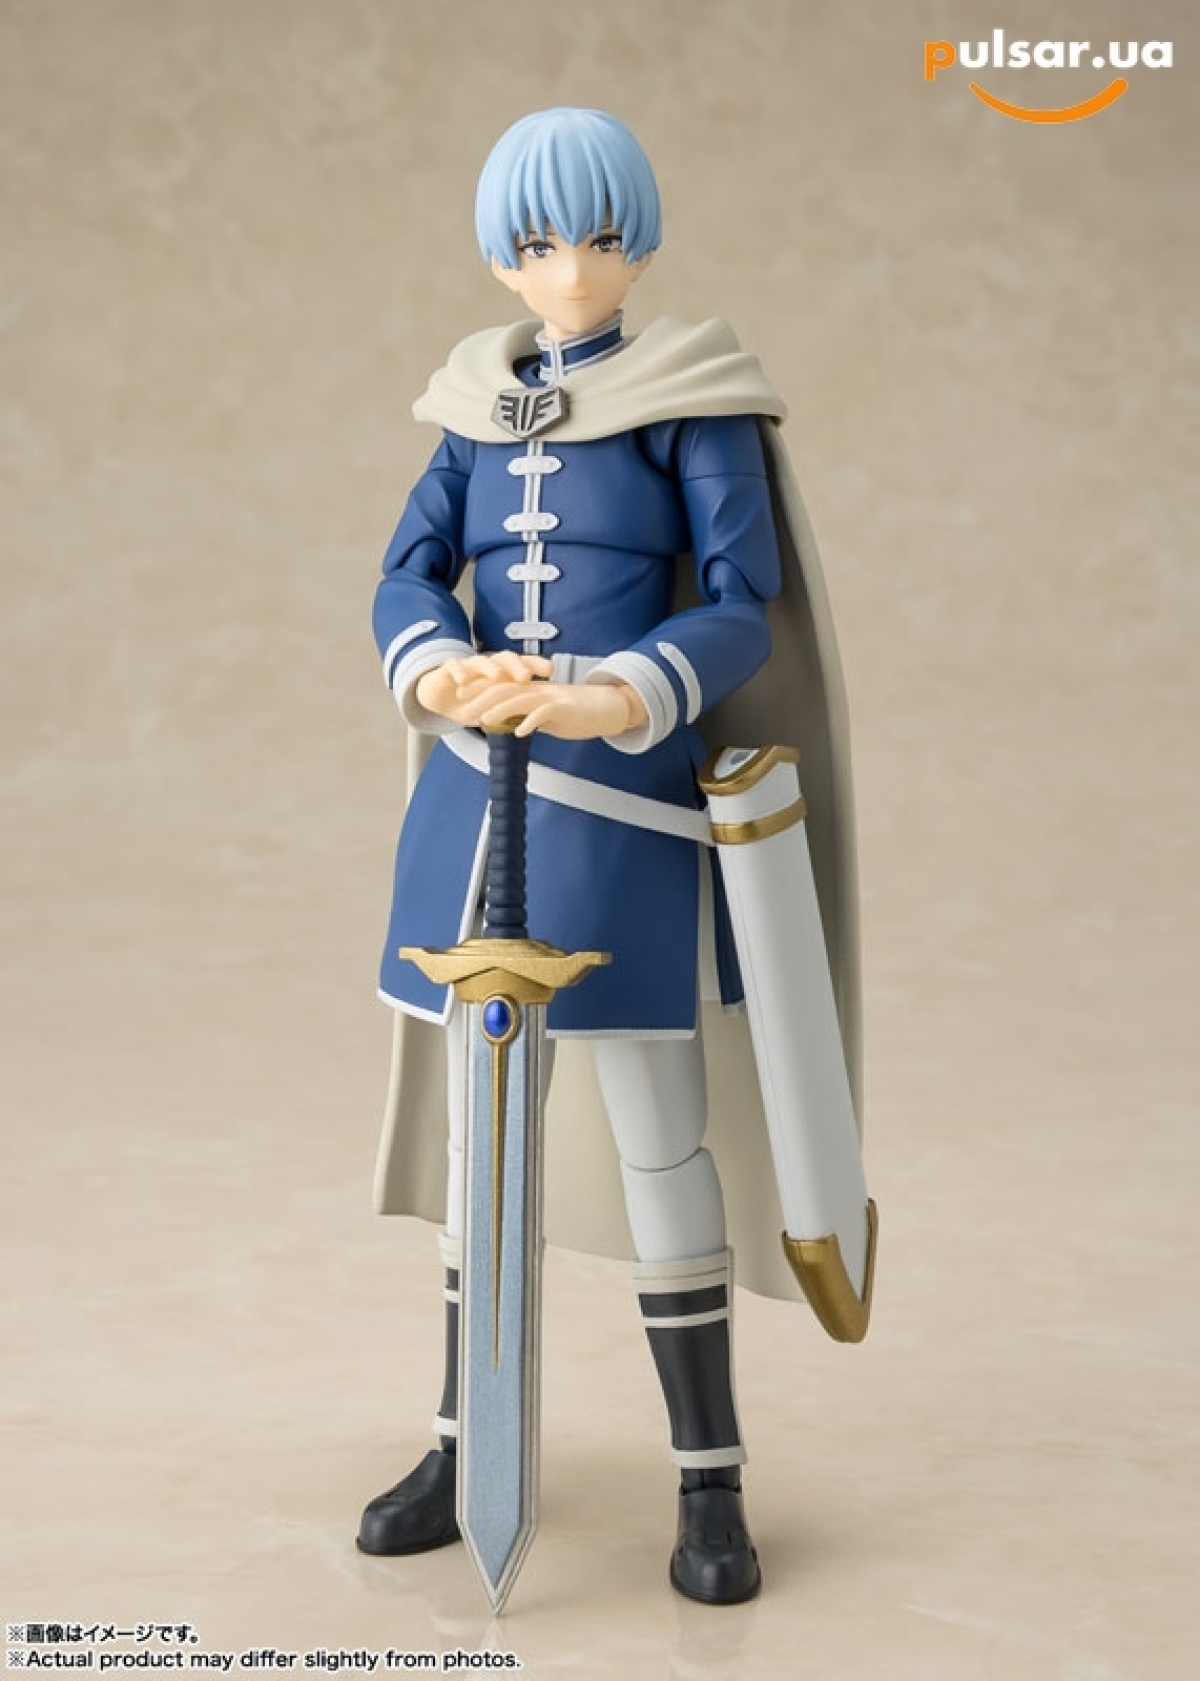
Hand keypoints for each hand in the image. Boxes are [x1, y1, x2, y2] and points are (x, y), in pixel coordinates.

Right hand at [415, 652, 552, 723]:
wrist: (441, 697)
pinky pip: (453, 666)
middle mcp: (488, 665)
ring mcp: (469, 666)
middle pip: (505, 659)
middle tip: (525, 676)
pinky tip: (462, 680)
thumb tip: (542, 720)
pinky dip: (458, 672)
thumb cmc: (472, 701)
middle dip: (516, 666)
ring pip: (481, 661)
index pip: (523, 664)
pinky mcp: (449, 669)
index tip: (551, 669)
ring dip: (489, 667)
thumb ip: (515, 710)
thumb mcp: (495, 708)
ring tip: (497, 676)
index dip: (536, 665)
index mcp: (503, 673)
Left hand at [475, 679, 646, 740]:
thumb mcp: (550, 716)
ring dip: (500, 709)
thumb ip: (530, 717)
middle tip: (462, 705)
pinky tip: (519, 732)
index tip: (461, 695)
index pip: (501, 686)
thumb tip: (514, 725)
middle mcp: (539, 690)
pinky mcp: (565, 708)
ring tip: (483, 720)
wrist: (610, 705)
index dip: (479, 690)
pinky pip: (544, 714)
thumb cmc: (581, 711)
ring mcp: (552, 698)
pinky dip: (530, 722)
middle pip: (505, 689)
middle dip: (480, 696)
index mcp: (533, 690)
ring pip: (520, 699)